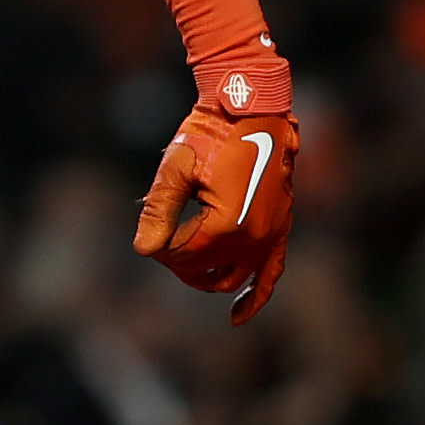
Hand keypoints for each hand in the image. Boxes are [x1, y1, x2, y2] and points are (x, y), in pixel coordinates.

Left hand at [135, 44, 299, 319]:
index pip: (183, 256)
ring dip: (206, 275)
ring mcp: (270, 236)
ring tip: (187, 265)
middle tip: (162, 236)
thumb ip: (158, 212)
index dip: (160, 247)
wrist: (254, 107)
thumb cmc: (212, 132)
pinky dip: (254, 297)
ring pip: (233, 277)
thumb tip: (144, 250)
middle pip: (204, 269)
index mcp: (226, 225)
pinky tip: (237, 317)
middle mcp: (253, 238)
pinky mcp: (280, 229)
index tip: (151, 226)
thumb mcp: (176, 168)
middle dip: (178, 261)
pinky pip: (270, 274)